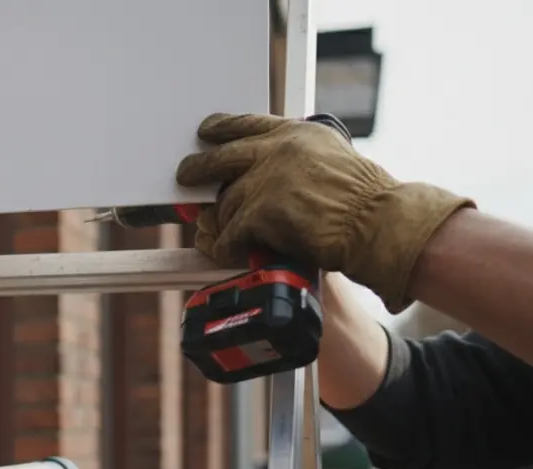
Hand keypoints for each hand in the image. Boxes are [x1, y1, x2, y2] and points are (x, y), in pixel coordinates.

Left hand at [175, 113, 474, 312]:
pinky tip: (229, 251)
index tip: (206, 131)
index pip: (247, 124)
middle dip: (197, 168)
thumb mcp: (332, 158)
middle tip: (185, 176)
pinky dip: (227, 246)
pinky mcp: (260, 212)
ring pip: (225, 203)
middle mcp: (278, 151)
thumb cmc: (365, 202)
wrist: (378, 223)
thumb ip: (295, 159)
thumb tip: (262, 170)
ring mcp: (266, 180)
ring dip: (223, 222)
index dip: (221, 128)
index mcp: (297, 134)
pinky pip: (229, 233)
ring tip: (221, 233)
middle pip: (220, 158)